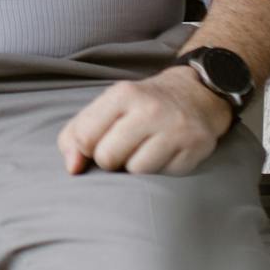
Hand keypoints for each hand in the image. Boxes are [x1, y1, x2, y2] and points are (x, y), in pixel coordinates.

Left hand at [55, 67, 235, 175]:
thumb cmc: (142, 105)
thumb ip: (76, 133)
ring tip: (146, 148)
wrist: (196, 95)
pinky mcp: (195, 148)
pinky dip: (161, 170)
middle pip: (108, 158)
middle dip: (110, 159)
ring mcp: (176, 129)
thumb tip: (72, 168)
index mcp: (123, 94)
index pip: (84, 137)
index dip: (85, 148)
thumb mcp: (108, 106)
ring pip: (137, 171)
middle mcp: (150, 109)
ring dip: (136, 166)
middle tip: (124, 146)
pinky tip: (166, 152)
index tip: (97, 143)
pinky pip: (165, 176)